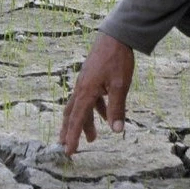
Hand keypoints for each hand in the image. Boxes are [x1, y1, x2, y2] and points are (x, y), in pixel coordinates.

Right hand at [59, 32, 135, 155]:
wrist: (115, 36)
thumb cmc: (116, 59)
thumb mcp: (120, 86)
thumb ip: (117, 108)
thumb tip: (116, 130)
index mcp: (86, 92)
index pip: (76, 119)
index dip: (72, 137)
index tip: (69, 152)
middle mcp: (81, 88)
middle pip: (72, 114)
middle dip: (70, 131)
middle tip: (68, 147)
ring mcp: (86, 82)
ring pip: (81, 106)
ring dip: (85, 122)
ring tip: (93, 138)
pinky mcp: (91, 78)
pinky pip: (89, 98)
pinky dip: (95, 109)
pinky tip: (105, 113)